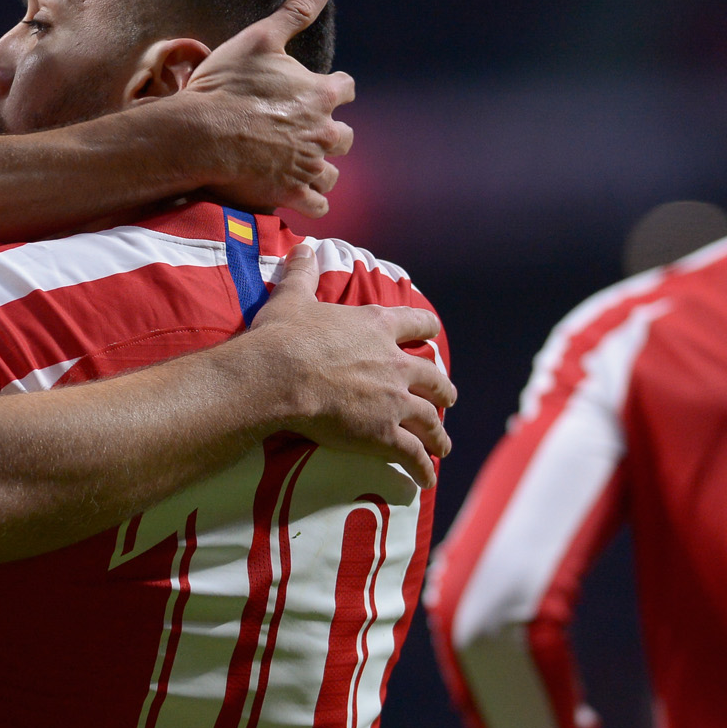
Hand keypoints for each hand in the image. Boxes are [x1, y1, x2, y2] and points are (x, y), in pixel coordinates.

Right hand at [180, 0, 354, 217]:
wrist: (201, 133)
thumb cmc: (227, 84)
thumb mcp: (260, 39)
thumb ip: (294, 12)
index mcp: (321, 94)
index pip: (345, 88)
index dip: (332, 89)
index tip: (317, 92)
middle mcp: (322, 131)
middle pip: (344, 136)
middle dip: (329, 134)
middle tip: (305, 132)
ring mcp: (308, 165)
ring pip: (331, 173)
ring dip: (320, 170)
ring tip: (300, 167)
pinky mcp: (291, 193)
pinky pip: (316, 205)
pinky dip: (310, 201)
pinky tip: (297, 196)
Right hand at [247, 246, 452, 486]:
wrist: (279, 376)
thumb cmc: (284, 336)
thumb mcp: (293, 297)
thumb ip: (303, 274)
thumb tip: (301, 247)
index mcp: (376, 326)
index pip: (416, 323)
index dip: (426, 328)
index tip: (432, 334)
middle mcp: (394, 363)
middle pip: (434, 377)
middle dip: (443, 390)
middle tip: (447, 399)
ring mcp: (394, 400)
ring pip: (430, 419)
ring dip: (439, 433)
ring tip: (444, 445)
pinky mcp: (384, 433)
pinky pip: (413, 454)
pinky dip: (423, 468)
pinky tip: (427, 479)